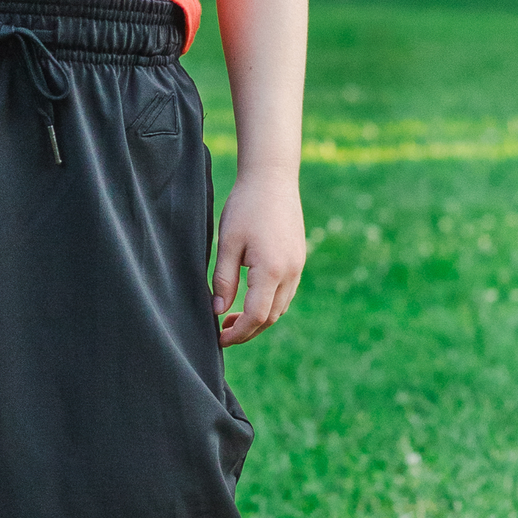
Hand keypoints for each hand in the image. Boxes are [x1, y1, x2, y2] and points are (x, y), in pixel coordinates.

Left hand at [211, 169, 305, 346]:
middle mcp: (291, 272)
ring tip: (232, 319)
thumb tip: (218, 311)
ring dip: (259, 319)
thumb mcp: (227, 244)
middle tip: (223, 333)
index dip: (238, 333)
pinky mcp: (298, 260)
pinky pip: (286, 293)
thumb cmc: (245, 208)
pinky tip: (249, 300)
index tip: (220, 339)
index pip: (256, 316)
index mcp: (271, 271)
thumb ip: (223, 280)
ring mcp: (298, 266)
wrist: (272, 179)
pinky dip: (269, 305)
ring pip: (280, 307)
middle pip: (271, 317)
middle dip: (247, 331)